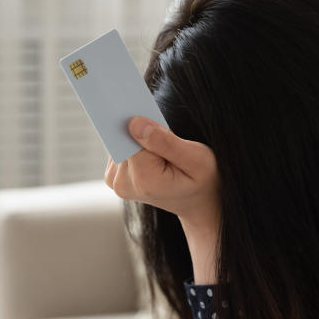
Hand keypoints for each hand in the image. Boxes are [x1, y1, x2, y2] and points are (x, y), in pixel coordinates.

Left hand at [106, 116, 220, 227]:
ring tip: (163, 149)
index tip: (147, 115)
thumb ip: (166, 142)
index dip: (141, 122)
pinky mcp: (114, 176)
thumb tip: (134, 123)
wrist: (198, 203)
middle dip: (142, 129)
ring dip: (139, 137)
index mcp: (144, 180)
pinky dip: (134, 143)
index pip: (130, 137)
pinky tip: (152, 151)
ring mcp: (116, 181)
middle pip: (122, 138)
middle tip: (165, 135)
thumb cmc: (203, 180)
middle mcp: (123, 183)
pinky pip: (118, 146)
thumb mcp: (197, 160)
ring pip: (119, 140)